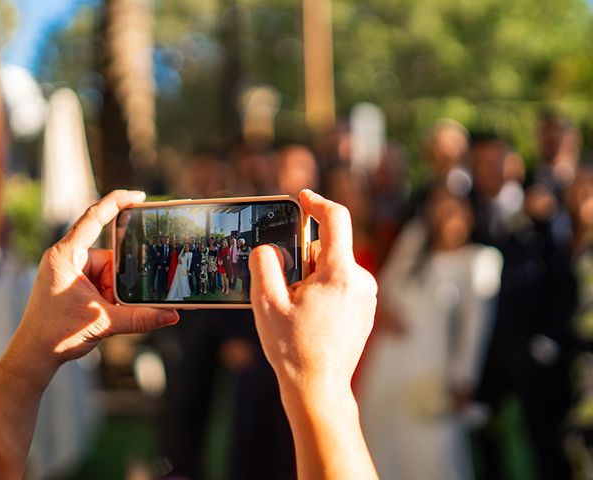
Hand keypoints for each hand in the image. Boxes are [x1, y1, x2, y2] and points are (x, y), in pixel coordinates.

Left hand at [2, 190, 178, 385]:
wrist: (33, 356)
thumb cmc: (55, 334)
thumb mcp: (103, 323)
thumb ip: (140, 318)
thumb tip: (172, 315)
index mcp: (65, 256)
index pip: (93, 218)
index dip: (117, 202)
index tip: (140, 196)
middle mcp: (67, 258)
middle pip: (110, 257)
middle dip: (118, 281)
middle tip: (113, 302)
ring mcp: (70, 271)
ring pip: (109, 273)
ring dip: (114, 293)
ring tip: (104, 313)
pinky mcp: (74, 284)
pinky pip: (102, 282)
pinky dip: (109, 297)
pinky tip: (104, 312)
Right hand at [249, 189, 378, 478]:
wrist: (319, 388)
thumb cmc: (293, 348)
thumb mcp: (266, 303)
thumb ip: (265, 265)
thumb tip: (268, 247)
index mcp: (339, 274)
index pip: (335, 219)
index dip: (317, 202)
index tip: (303, 197)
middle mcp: (361, 280)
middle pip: (329, 247)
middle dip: (304, 257)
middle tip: (286, 286)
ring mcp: (367, 296)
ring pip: (334, 267)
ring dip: (313, 275)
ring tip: (298, 308)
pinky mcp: (366, 308)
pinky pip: (343, 283)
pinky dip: (324, 288)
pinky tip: (310, 315)